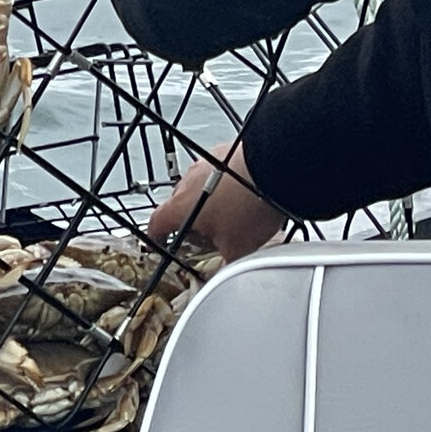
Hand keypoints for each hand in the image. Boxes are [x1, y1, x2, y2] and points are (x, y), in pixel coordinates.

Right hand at [146, 142, 285, 262]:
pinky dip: (226, 183)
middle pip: (179, 206)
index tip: (160, 240)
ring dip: (210, 200)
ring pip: (200, 187)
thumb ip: (224, 264)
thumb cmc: (249, 206)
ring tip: (233, 213)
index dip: (157, 235)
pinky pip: (218, 172)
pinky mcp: (224, 153)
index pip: (156, 223)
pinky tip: (245, 195)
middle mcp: (187, 183)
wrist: (274, 168)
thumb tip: (225, 278)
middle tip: (208, 235)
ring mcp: (205, 164)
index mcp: (180, 208)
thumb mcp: (237, 249)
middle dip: (191, 220)